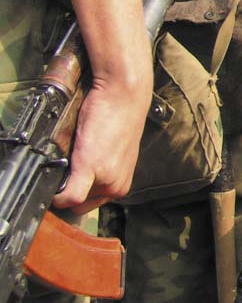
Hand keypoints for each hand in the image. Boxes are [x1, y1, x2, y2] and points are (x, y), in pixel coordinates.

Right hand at [53, 80, 148, 213]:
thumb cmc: (116, 117)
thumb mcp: (111, 152)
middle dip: (70, 193)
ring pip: (74, 203)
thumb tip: (76, 180)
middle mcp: (116, 185)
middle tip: (67, 172)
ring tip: (68, 164)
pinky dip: (59, 195)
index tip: (70, 184)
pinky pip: (70, 196)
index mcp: (121, 182)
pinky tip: (56, 182)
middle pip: (82, 207)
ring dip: (65, 188)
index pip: (93, 204)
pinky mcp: (91, 168)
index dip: (77, 197)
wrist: (123, 95)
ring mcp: (106, 179)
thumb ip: (98, 170)